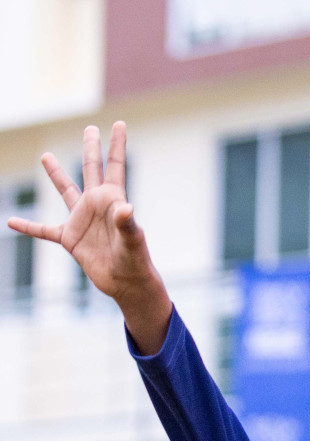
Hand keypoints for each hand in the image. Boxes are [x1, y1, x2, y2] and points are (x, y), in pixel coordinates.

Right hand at [8, 122, 163, 305]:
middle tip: (89, 128)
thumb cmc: (135, 261)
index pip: (114, 166)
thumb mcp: (132, 241)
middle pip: (91, 170)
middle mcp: (96, 205)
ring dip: (56, 174)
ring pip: (66, 191)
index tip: (118, 124)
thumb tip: (127, 208)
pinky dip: (28, 226)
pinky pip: (44, 230)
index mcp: (112, 200)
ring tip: (46, 155)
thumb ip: (127, 224)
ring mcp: (81, 220)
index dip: (116, 145)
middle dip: (90, 149)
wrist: (126, 284)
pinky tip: (11, 221)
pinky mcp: (70, 238)